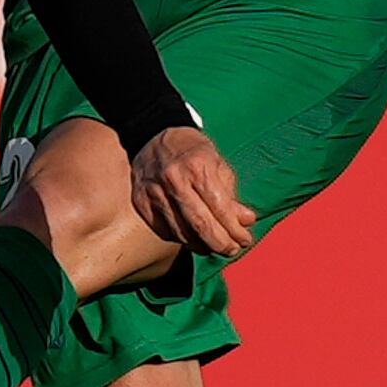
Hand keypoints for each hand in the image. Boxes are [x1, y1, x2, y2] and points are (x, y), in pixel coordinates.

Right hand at [130, 125, 254, 258]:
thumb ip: (231, 196)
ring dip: (201, 245)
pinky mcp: (140, 200)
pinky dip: (180, 238)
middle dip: (220, 243)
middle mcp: (173, 179)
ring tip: (213, 246)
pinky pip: (162, 229)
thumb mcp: (218, 165)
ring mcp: (153, 190)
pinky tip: (191, 237)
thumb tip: (246, 222)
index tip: (245, 240)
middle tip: (232, 250)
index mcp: (197, 166)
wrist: (153, 135)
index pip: (219, 208)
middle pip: (200, 224)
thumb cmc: (193, 152)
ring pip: (181, 231)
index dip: (235, 229)